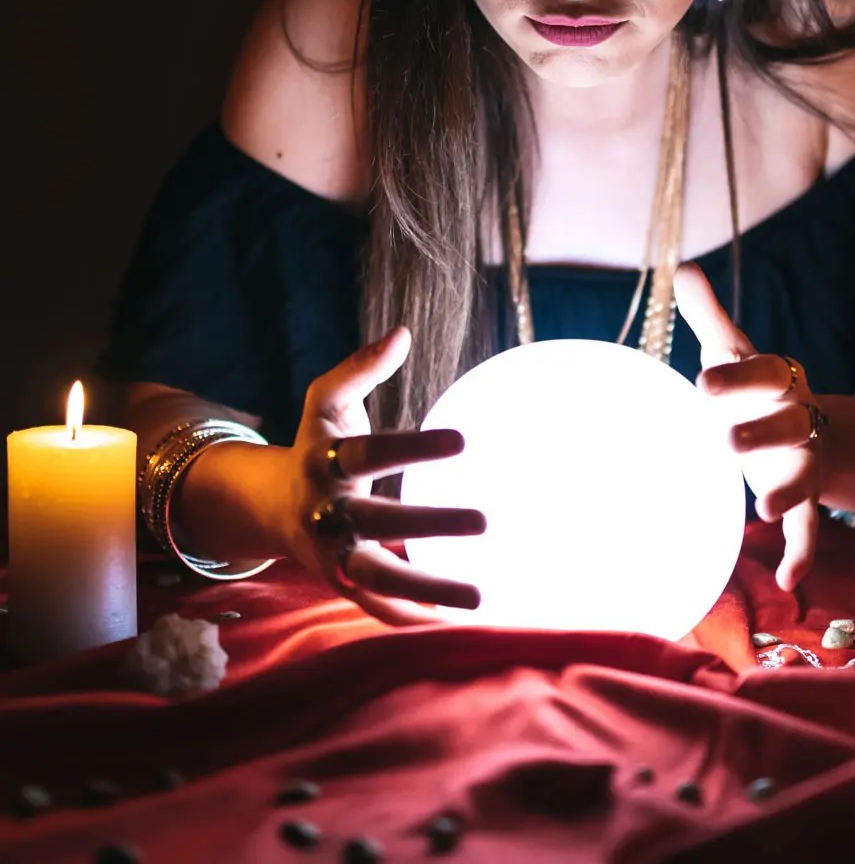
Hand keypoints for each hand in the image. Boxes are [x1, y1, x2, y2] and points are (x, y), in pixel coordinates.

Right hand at [276, 327, 484, 624]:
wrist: (270, 507)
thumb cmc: (315, 446)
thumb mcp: (325, 402)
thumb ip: (358, 369)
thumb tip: (401, 333)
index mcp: (324, 462)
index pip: (369, 453)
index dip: (412, 448)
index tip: (464, 441)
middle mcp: (325, 511)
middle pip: (375, 522)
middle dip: (427, 525)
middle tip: (485, 521)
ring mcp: (330, 553)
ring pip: (376, 576)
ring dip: (426, 587)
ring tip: (481, 596)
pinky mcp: (339, 582)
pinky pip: (374, 604)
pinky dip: (409, 616)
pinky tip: (454, 622)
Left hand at [674, 264, 827, 591]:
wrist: (804, 421)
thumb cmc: (755, 384)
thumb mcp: (735, 350)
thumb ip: (711, 315)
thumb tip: (684, 266)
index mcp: (775, 381)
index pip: (761, 372)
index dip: (737, 376)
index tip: (702, 381)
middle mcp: (794, 419)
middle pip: (786, 425)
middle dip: (761, 432)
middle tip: (727, 440)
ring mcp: (800, 462)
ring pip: (800, 477)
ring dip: (786, 492)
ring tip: (764, 509)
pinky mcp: (800, 496)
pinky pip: (808, 529)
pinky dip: (800, 554)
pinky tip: (791, 585)